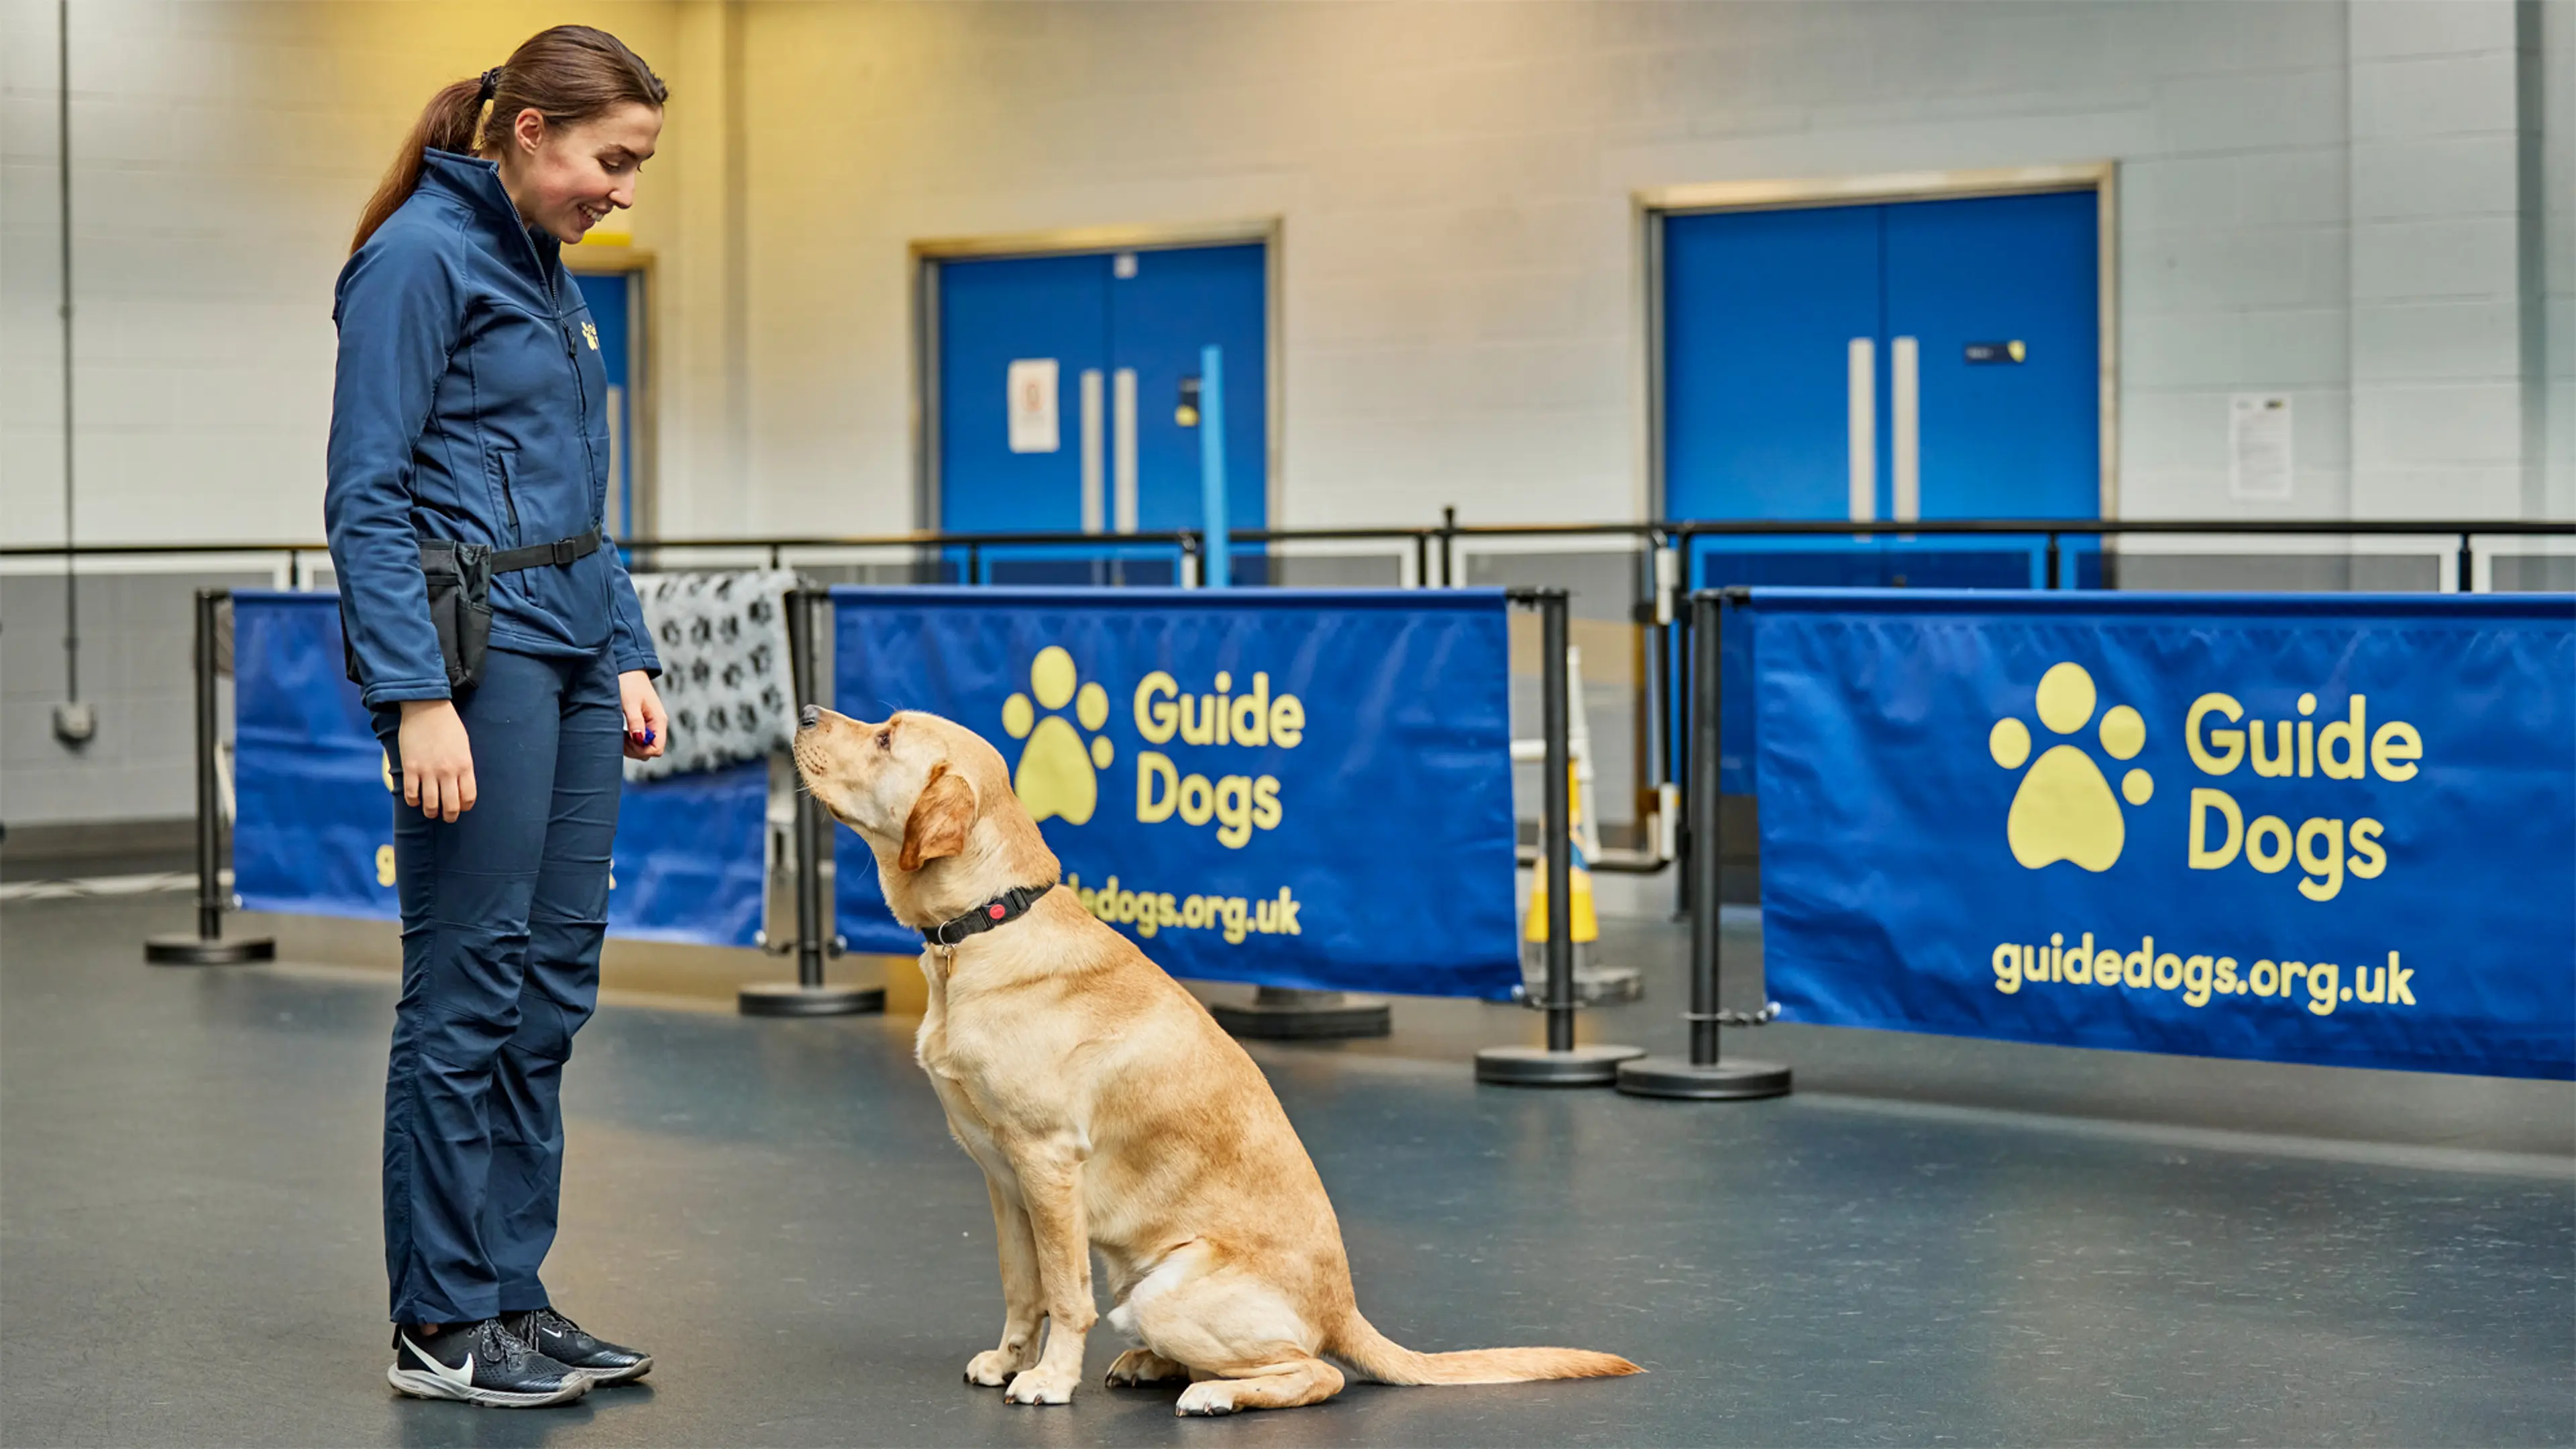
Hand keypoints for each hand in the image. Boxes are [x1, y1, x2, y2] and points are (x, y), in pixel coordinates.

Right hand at [397, 700, 475, 821]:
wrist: (426, 707)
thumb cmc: (448, 726)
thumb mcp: (464, 746)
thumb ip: (463, 766)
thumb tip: (460, 785)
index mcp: (464, 765)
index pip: (468, 796)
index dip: (465, 806)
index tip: (461, 807)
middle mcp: (448, 771)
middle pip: (451, 805)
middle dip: (449, 815)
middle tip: (446, 816)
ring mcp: (428, 771)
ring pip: (430, 804)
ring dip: (431, 812)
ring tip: (430, 811)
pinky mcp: (411, 768)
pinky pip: (411, 794)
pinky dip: (413, 801)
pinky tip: (414, 800)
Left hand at [621, 671, 666, 760]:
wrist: (629, 668)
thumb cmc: (629, 683)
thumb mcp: (630, 703)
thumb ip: (636, 721)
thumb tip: (639, 740)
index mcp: (659, 721)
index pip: (657, 748)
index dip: (641, 749)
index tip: (627, 739)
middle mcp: (658, 725)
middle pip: (651, 750)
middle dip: (635, 749)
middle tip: (621, 737)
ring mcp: (652, 724)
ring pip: (644, 747)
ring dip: (632, 746)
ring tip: (620, 734)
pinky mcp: (645, 723)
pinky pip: (640, 740)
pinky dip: (631, 741)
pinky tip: (622, 732)